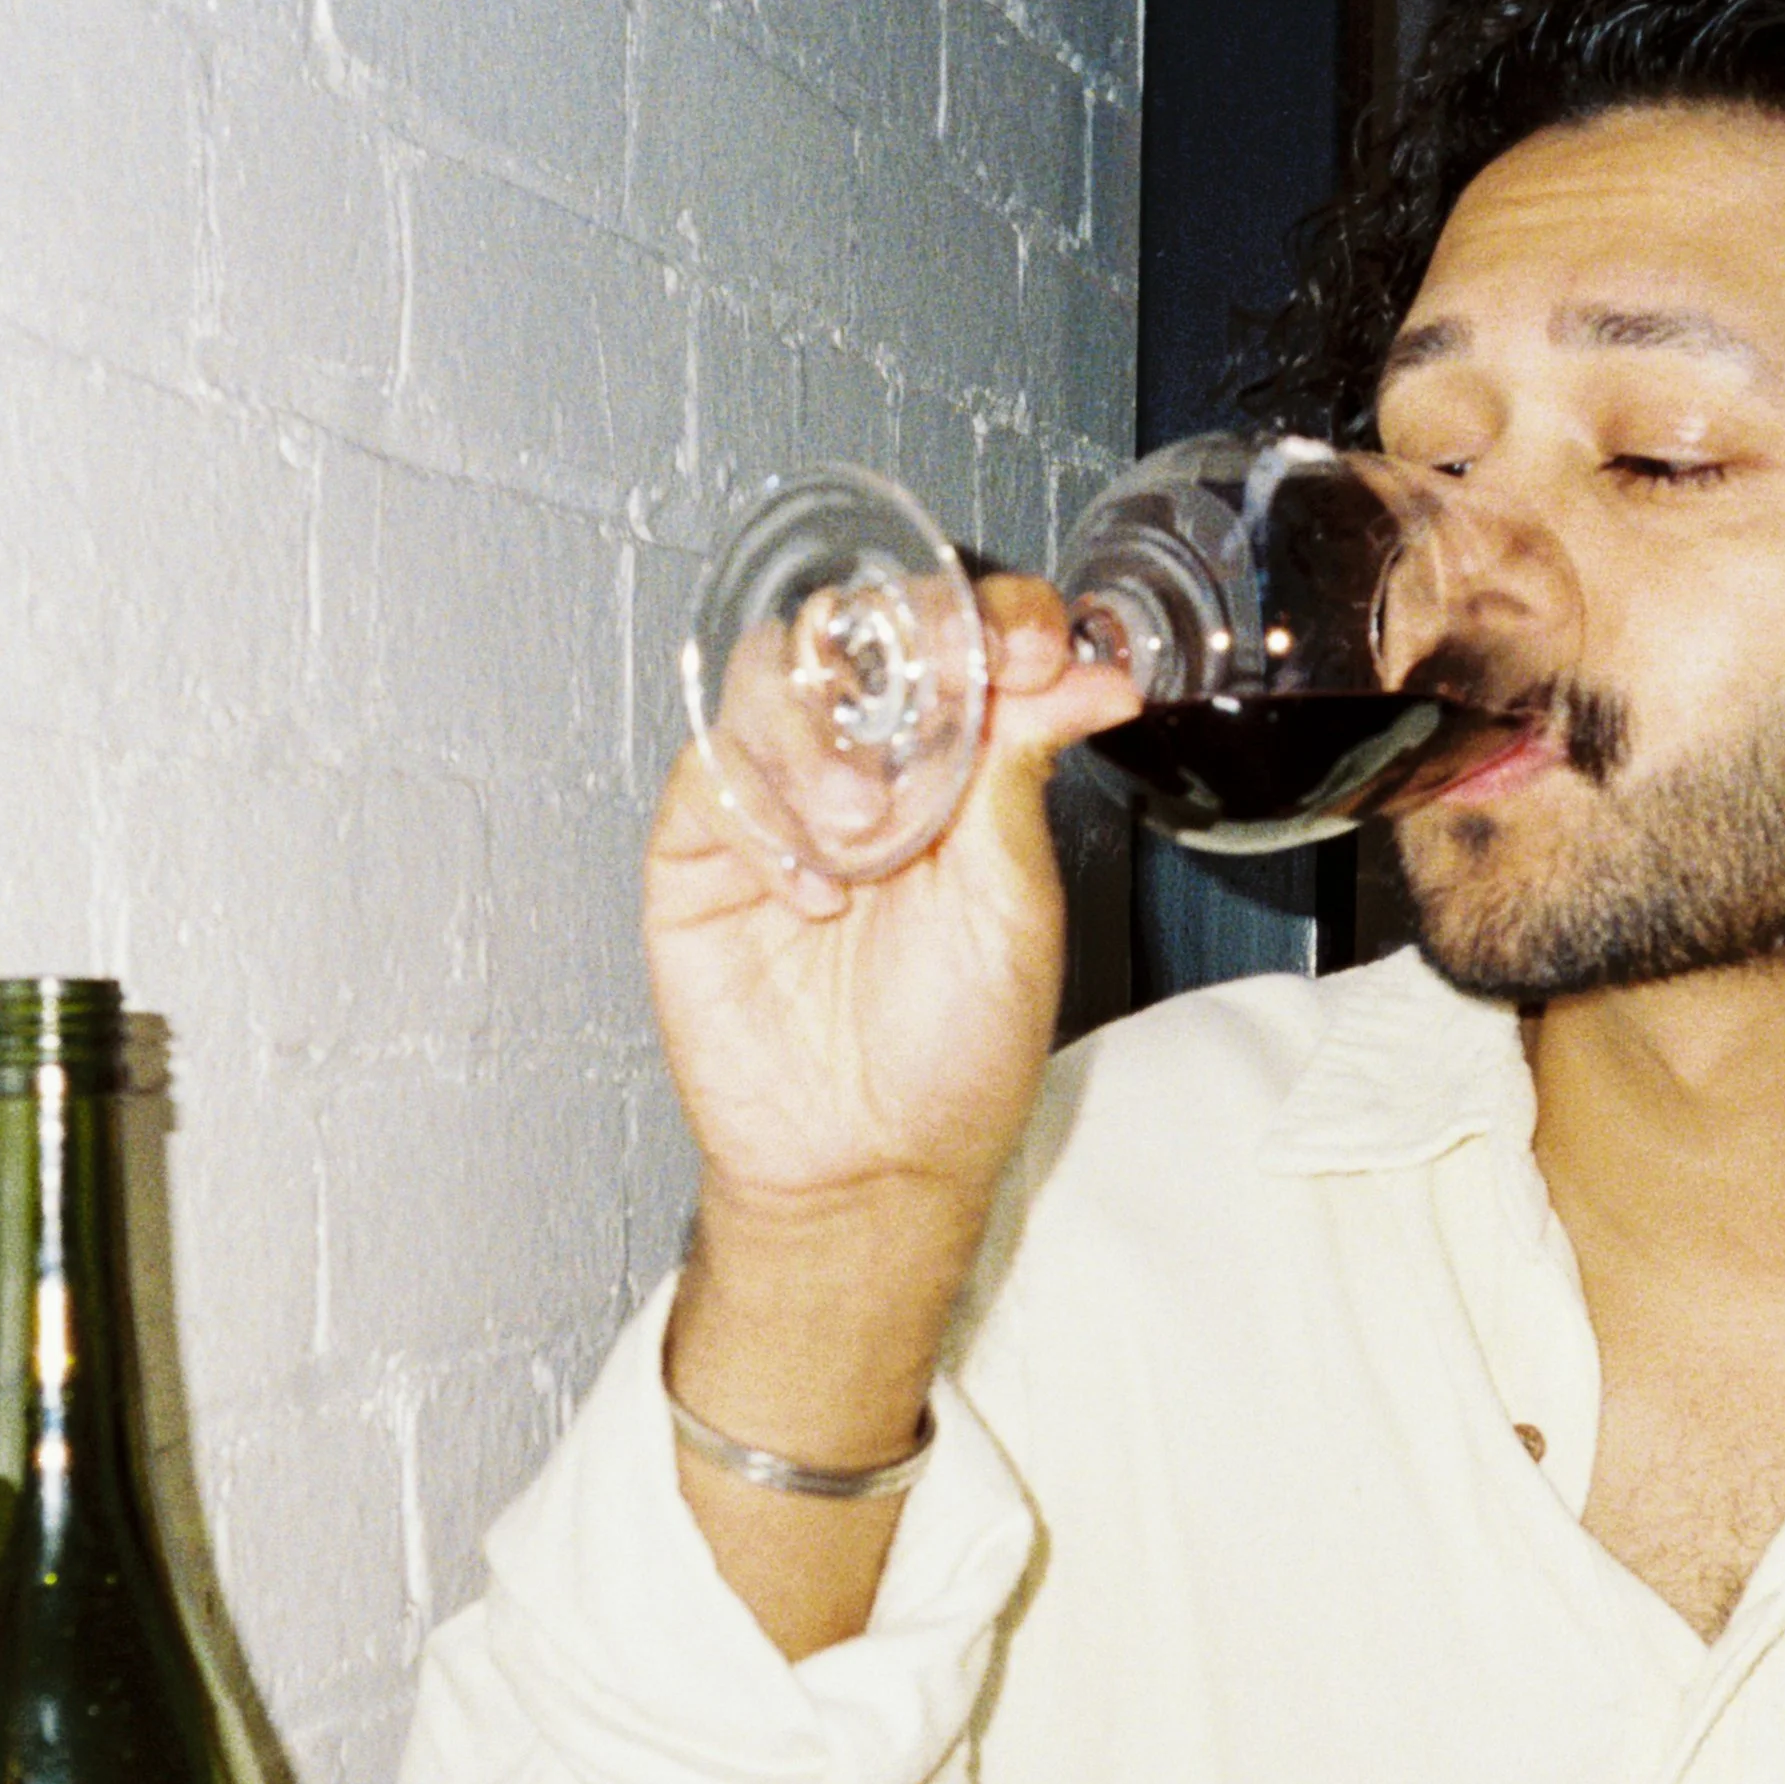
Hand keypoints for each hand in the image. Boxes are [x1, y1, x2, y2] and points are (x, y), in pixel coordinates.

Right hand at [646, 574, 1138, 1236]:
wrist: (867, 1165)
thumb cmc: (951, 1053)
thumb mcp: (1015, 905)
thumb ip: (1023, 774)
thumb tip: (1085, 671)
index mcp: (952, 768)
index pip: (957, 642)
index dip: (989, 618)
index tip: (1033, 645)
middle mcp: (858, 767)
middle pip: (849, 634)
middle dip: (896, 651)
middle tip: (941, 703)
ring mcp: (772, 804)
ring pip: (770, 682)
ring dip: (824, 743)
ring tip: (865, 835)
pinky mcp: (699, 854)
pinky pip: (710, 777)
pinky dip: (764, 817)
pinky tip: (810, 893)